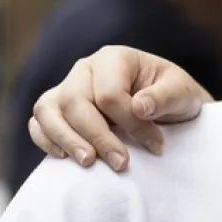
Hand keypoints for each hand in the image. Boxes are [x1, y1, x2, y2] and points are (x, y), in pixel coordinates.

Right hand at [29, 47, 209, 170]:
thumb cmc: (173, 97)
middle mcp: (84, 69)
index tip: (155, 145)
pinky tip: (65, 158)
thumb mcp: (183, 93)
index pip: (109, 93)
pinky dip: (46, 140)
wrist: (166, 108)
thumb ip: (165, 97)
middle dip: (98, 137)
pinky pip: (38, 123)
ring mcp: (66, 88)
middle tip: (121, 163)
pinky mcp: (57, 109)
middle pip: (74, 102)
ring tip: (89, 162)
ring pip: (48, 111)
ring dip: (66, 140)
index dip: (131, 123)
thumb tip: (140, 107)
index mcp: (114, 58)